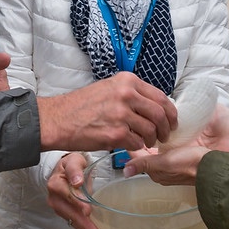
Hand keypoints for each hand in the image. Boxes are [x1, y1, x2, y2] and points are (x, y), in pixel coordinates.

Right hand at [36, 73, 177, 151]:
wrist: (57, 119)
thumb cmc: (81, 106)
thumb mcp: (108, 89)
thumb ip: (131, 94)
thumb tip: (154, 107)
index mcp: (127, 81)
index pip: (160, 96)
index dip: (170, 112)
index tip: (171, 121)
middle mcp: (126, 94)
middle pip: (160, 113)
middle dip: (166, 128)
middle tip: (164, 136)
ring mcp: (122, 113)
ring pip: (151, 130)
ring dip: (152, 140)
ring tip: (146, 143)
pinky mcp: (116, 133)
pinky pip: (138, 143)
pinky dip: (138, 147)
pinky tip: (131, 146)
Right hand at [46, 152, 103, 228]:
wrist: (65, 170)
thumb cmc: (71, 164)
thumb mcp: (73, 161)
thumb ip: (75, 169)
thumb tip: (77, 181)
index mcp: (56, 184)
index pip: (67, 195)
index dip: (77, 203)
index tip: (87, 211)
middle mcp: (55, 199)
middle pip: (70, 214)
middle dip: (84, 225)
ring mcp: (60, 209)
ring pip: (73, 222)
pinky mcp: (67, 215)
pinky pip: (77, 225)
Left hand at [124, 105, 228, 184]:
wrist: (224, 156)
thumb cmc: (194, 164)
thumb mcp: (166, 164)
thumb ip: (146, 164)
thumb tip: (125, 170)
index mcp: (160, 164)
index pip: (139, 149)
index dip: (131, 138)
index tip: (124, 124)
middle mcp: (168, 152)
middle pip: (149, 137)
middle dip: (142, 125)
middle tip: (134, 111)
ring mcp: (180, 140)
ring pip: (161, 127)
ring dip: (156, 118)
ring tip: (147, 105)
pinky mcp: (192, 129)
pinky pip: (178, 120)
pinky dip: (171, 113)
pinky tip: (166, 105)